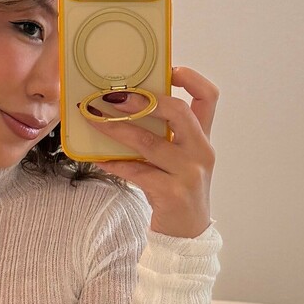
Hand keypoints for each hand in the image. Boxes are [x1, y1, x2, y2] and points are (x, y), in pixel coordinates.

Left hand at [89, 64, 217, 238]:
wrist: (187, 235)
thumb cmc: (176, 188)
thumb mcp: (180, 158)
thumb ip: (164, 133)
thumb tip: (126, 103)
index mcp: (203, 138)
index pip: (209, 97)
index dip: (191, 78)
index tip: (168, 69)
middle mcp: (201, 151)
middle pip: (179, 111)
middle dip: (144, 100)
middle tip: (114, 96)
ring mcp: (189, 173)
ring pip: (149, 142)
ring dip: (117, 128)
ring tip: (94, 117)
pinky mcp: (171, 192)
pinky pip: (136, 171)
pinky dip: (114, 163)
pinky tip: (99, 158)